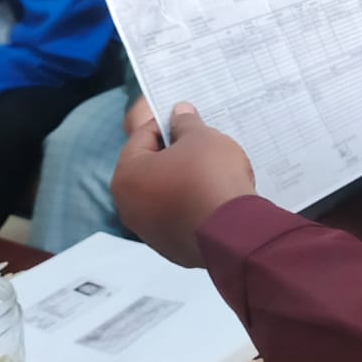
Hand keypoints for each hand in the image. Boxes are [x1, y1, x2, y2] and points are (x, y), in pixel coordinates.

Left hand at [111, 102, 256, 267]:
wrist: (234, 232)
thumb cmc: (210, 177)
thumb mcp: (201, 138)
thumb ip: (186, 123)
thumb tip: (179, 113)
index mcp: (127, 176)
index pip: (143, 136)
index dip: (168, 123)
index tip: (189, 119)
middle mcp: (129, 207)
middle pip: (152, 167)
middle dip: (176, 153)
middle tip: (203, 143)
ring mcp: (150, 232)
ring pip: (165, 194)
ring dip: (184, 180)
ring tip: (213, 171)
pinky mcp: (172, 248)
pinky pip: (180, 217)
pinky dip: (193, 205)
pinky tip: (215, 197)